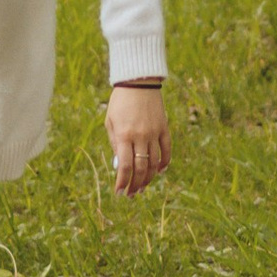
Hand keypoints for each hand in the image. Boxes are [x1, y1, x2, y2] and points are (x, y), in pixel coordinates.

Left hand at [108, 81, 168, 195]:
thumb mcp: (110, 122)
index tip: (119, 192)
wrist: (138, 82)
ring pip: (154, 163)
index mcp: (124, 135)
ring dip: (149, 178)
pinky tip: (160, 171)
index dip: (123, 182)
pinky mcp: (164, 128)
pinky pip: (167, 150)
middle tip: (132, 194)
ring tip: (142, 187)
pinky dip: (164, 163)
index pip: (124, 166)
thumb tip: (120, 165)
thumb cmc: (120, 103)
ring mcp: (154, 132)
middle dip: (135, 184)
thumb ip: (115, 143)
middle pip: (140, 168)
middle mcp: (140, 136)